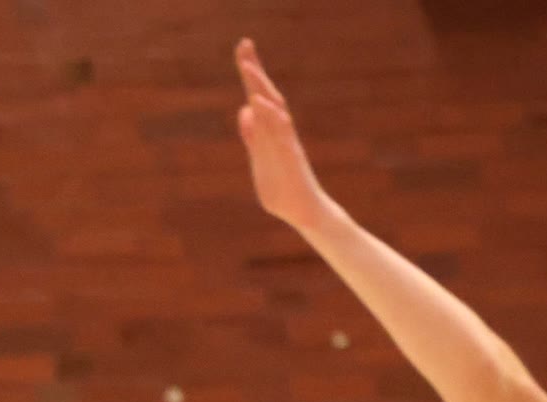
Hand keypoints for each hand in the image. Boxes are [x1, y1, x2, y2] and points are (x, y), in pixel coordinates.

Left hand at [235, 38, 334, 233]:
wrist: (304, 212)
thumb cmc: (283, 190)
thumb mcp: (260, 161)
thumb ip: (252, 138)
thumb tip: (245, 112)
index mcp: (268, 133)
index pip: (257, 98)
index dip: (250, 75)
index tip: (242, 50)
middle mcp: (278, 132)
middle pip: (265, 94)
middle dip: (254, 70)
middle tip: (244, 43)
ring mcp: (285, 143)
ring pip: (273, 108)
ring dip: (260, 87)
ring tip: (248, 66)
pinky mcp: (290, 156)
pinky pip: (279, 132)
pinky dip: (269, 115)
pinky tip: (258, 102)